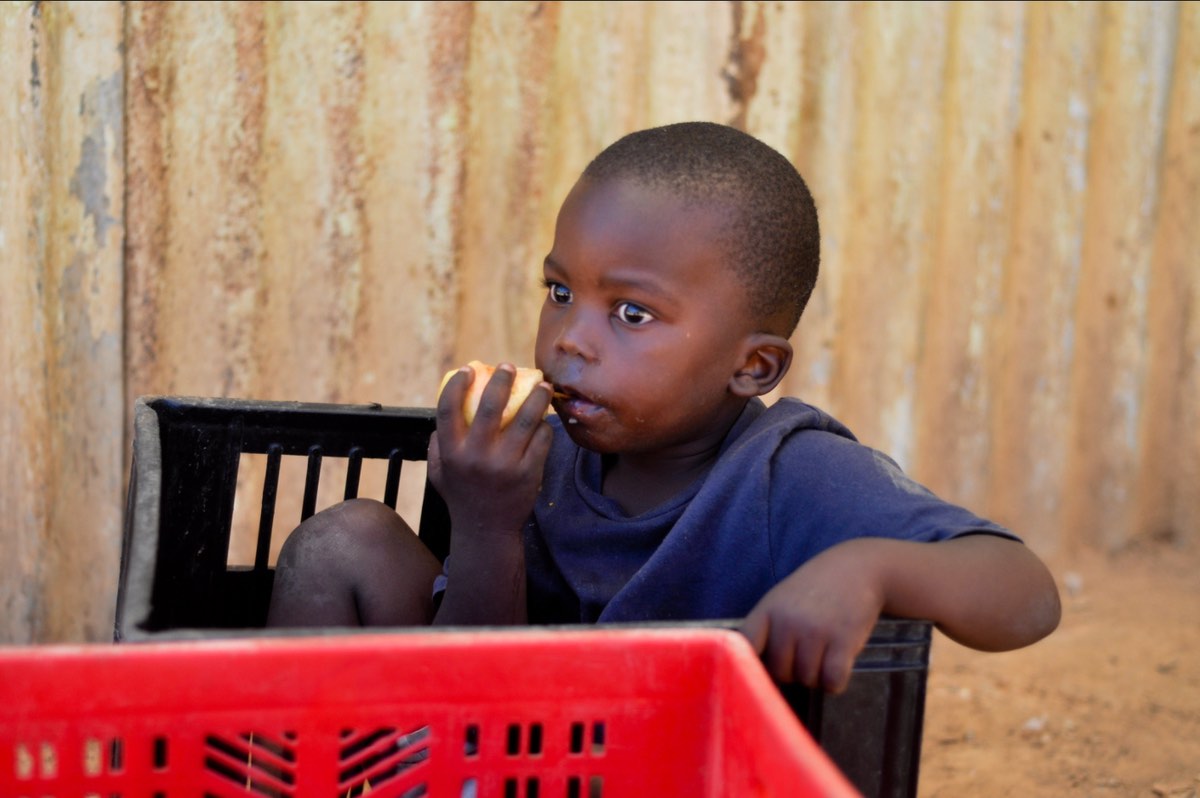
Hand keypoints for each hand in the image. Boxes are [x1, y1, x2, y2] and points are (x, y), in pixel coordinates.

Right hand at [428, 363, 553, 536]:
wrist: (487, 530)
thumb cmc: (462, 495)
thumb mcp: (440, 472)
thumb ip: (438, 444)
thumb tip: (448, 409)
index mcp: (452, 452)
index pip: (448, 410)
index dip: (456, 385)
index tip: (468, 370)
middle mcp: (477, 456)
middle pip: (489, 407)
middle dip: (502, 381)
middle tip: (509, 367)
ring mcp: (505, 465)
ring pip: (525, 419)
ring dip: (536, 397)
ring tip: (542, 385)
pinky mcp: (529, 473)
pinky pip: (542, 439)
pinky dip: (545, 426)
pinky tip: (545, 419)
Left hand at [740, 539, 885, 693]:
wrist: (856, 569)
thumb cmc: (814, 590)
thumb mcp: (781, 600)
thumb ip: (766, 630)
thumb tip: (755, 672)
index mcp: (768, 610)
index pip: (746, 647)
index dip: (753, 665)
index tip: (765, 670)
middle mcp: (788, 621)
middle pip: (780, 673)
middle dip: (792, 673)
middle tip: (805, 657)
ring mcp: (816, 631)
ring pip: (807, 680)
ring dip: (816, 677)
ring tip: (822, 655)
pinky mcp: (844, 641)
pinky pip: (832, 682)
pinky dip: (835, 682)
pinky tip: (837, 665)